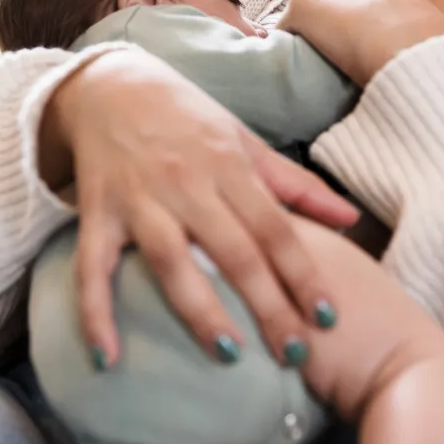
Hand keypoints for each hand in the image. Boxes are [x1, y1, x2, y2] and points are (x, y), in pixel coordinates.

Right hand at [39, 49, 358, 367]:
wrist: (111, 85)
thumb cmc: (186, 116)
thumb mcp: (244, 140)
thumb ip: (295, 184)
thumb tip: (350, 218)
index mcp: (228, 164)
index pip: (274, 226)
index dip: (304, 273)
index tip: (328, 316)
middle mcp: (186, 183)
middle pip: (232, 250)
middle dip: (267, 305)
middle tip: (294, 355)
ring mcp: (139, 198)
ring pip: (171, 261)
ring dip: (199, 311)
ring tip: (230, 356)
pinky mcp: (96, 212)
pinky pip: (93, 266)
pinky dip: (95, 311)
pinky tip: (106, 358)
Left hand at [277, 0, 443, 85]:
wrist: (409, 48)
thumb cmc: (428, 44)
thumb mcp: (426, 24)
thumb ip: (410, 23)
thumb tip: (414, 46)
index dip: (355, 12)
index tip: (358, 34)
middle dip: (328, 16)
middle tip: (336, 48)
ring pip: (305, 10)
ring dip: (308, 30)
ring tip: (316, 60)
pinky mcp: (301, 3)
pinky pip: (283, 29)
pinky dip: (285, 46)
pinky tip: (294, 66)